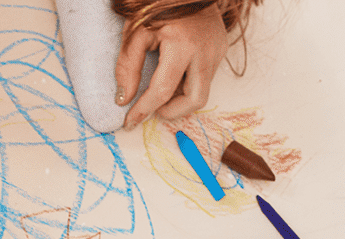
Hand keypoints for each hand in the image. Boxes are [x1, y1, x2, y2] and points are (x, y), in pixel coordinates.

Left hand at [117, 5, 229, 127]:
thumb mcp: (135, 33)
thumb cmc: (159, 6)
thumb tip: (123, 99)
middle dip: (171, 112)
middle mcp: (205, 51)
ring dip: (179, 99)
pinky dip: (187, 85)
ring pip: (201, 92)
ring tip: (160, 88)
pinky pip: (205, 78)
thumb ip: (127, 68)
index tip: (130, 121)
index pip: (163, 90)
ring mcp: (217, 51)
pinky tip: (174, 74)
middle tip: (151, 109)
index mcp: (183, 45)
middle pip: (194, 100)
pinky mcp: (221, 50)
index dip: (144, 110)